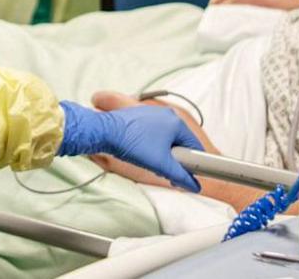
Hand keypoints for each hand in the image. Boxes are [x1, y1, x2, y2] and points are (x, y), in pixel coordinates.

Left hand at [58, 98, 203, 191]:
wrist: (103, 132)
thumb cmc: (131, 143)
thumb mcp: (161, 164)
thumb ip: (180, 176)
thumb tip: (193, 185)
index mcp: (176, 121)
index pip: (195, 146)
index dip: (193, 163)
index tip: (185, 174)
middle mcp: (165, 114)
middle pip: (179, 142)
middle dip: (174, 159)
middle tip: (164, 169)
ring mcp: (151, 113)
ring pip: (165, 139)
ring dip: (161, 153)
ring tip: (149, 160)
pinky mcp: (138, 116)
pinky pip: (152, 133)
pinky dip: (151, 145)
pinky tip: (140, 152)